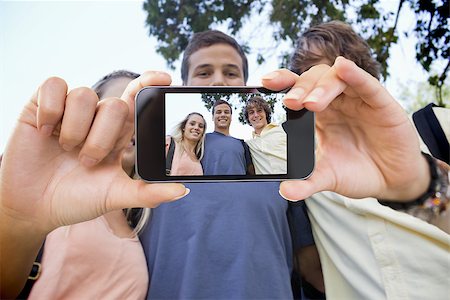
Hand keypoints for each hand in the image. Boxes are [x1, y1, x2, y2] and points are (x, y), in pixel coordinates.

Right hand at [0, 71, 186, 233]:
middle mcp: (97, 118)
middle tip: (86, 161)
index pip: (137, 100)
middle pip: (115, 104)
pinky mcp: (41, 106)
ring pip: (85, 95)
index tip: (165, 78)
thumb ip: (147, 193)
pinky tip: (45, 132)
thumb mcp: (114, 196)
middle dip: (101, 139)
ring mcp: (69, 110)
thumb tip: (183, 190)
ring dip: (76, 130)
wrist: (33, 208)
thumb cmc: (76, 200)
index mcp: (118, 134)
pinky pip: (54, 86)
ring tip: (65, 150)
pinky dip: (51, 110)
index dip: (150, 84)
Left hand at [262, 57, 429, 200]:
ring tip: (310, 103)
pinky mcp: (380, 103)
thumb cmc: (357, 172)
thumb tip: (284, 191)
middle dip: (300, 88)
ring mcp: (358, 100)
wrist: (391, 180)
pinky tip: (344, 68)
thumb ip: (307, 183)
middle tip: (290, 103)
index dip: (283, 83)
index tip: (264, 83)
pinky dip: (355, 75)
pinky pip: (367, 84)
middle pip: (314, 80)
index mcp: (318, 115)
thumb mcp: (328, 178)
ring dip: (321, 86)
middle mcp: (336, 102)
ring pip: (336, 78)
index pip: (298, 91)